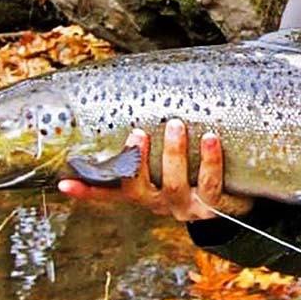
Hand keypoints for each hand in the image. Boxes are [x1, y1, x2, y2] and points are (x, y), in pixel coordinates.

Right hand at [56, 119, 253, 221]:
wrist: (236, 199)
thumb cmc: (196, 168)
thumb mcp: (171, 159)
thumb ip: (154, 140)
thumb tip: (140, 93)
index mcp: (144, 192)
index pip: (109, 193)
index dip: (87, 191)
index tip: (64, 183)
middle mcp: (159, 203)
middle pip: (137, 189)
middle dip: (135, 161)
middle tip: (137, 133)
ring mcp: (185, 206)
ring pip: (173, 184)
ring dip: (173, 154)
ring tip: (175, 125)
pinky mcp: (213, 206)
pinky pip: (210, 183)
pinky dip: (210, 160)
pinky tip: (211, 138)